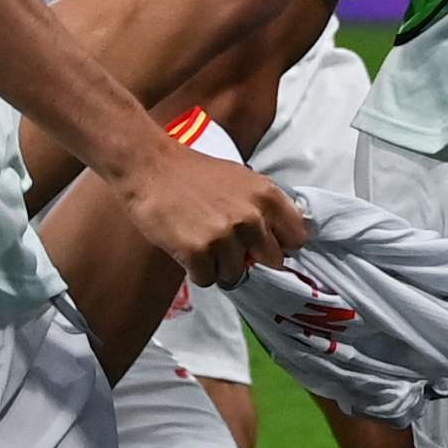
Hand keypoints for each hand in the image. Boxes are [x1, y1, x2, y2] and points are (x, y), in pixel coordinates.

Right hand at [103, 130, 301, 286]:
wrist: (151, 168)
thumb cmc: (194, 173)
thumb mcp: (242, 179)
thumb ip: (264, 207)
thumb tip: (280, 238)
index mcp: (268, 196)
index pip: (297, 237)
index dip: (281, 243)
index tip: (268, 245)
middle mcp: (252, 217)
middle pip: (271, 260)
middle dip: (252, 258)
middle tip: (229, 247)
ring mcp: (225, 236)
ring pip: (236, 274)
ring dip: (220, 267)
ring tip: (202, 245)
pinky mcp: (198, 252)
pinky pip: (208, 279)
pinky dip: (197, 272)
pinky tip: (187, 251)